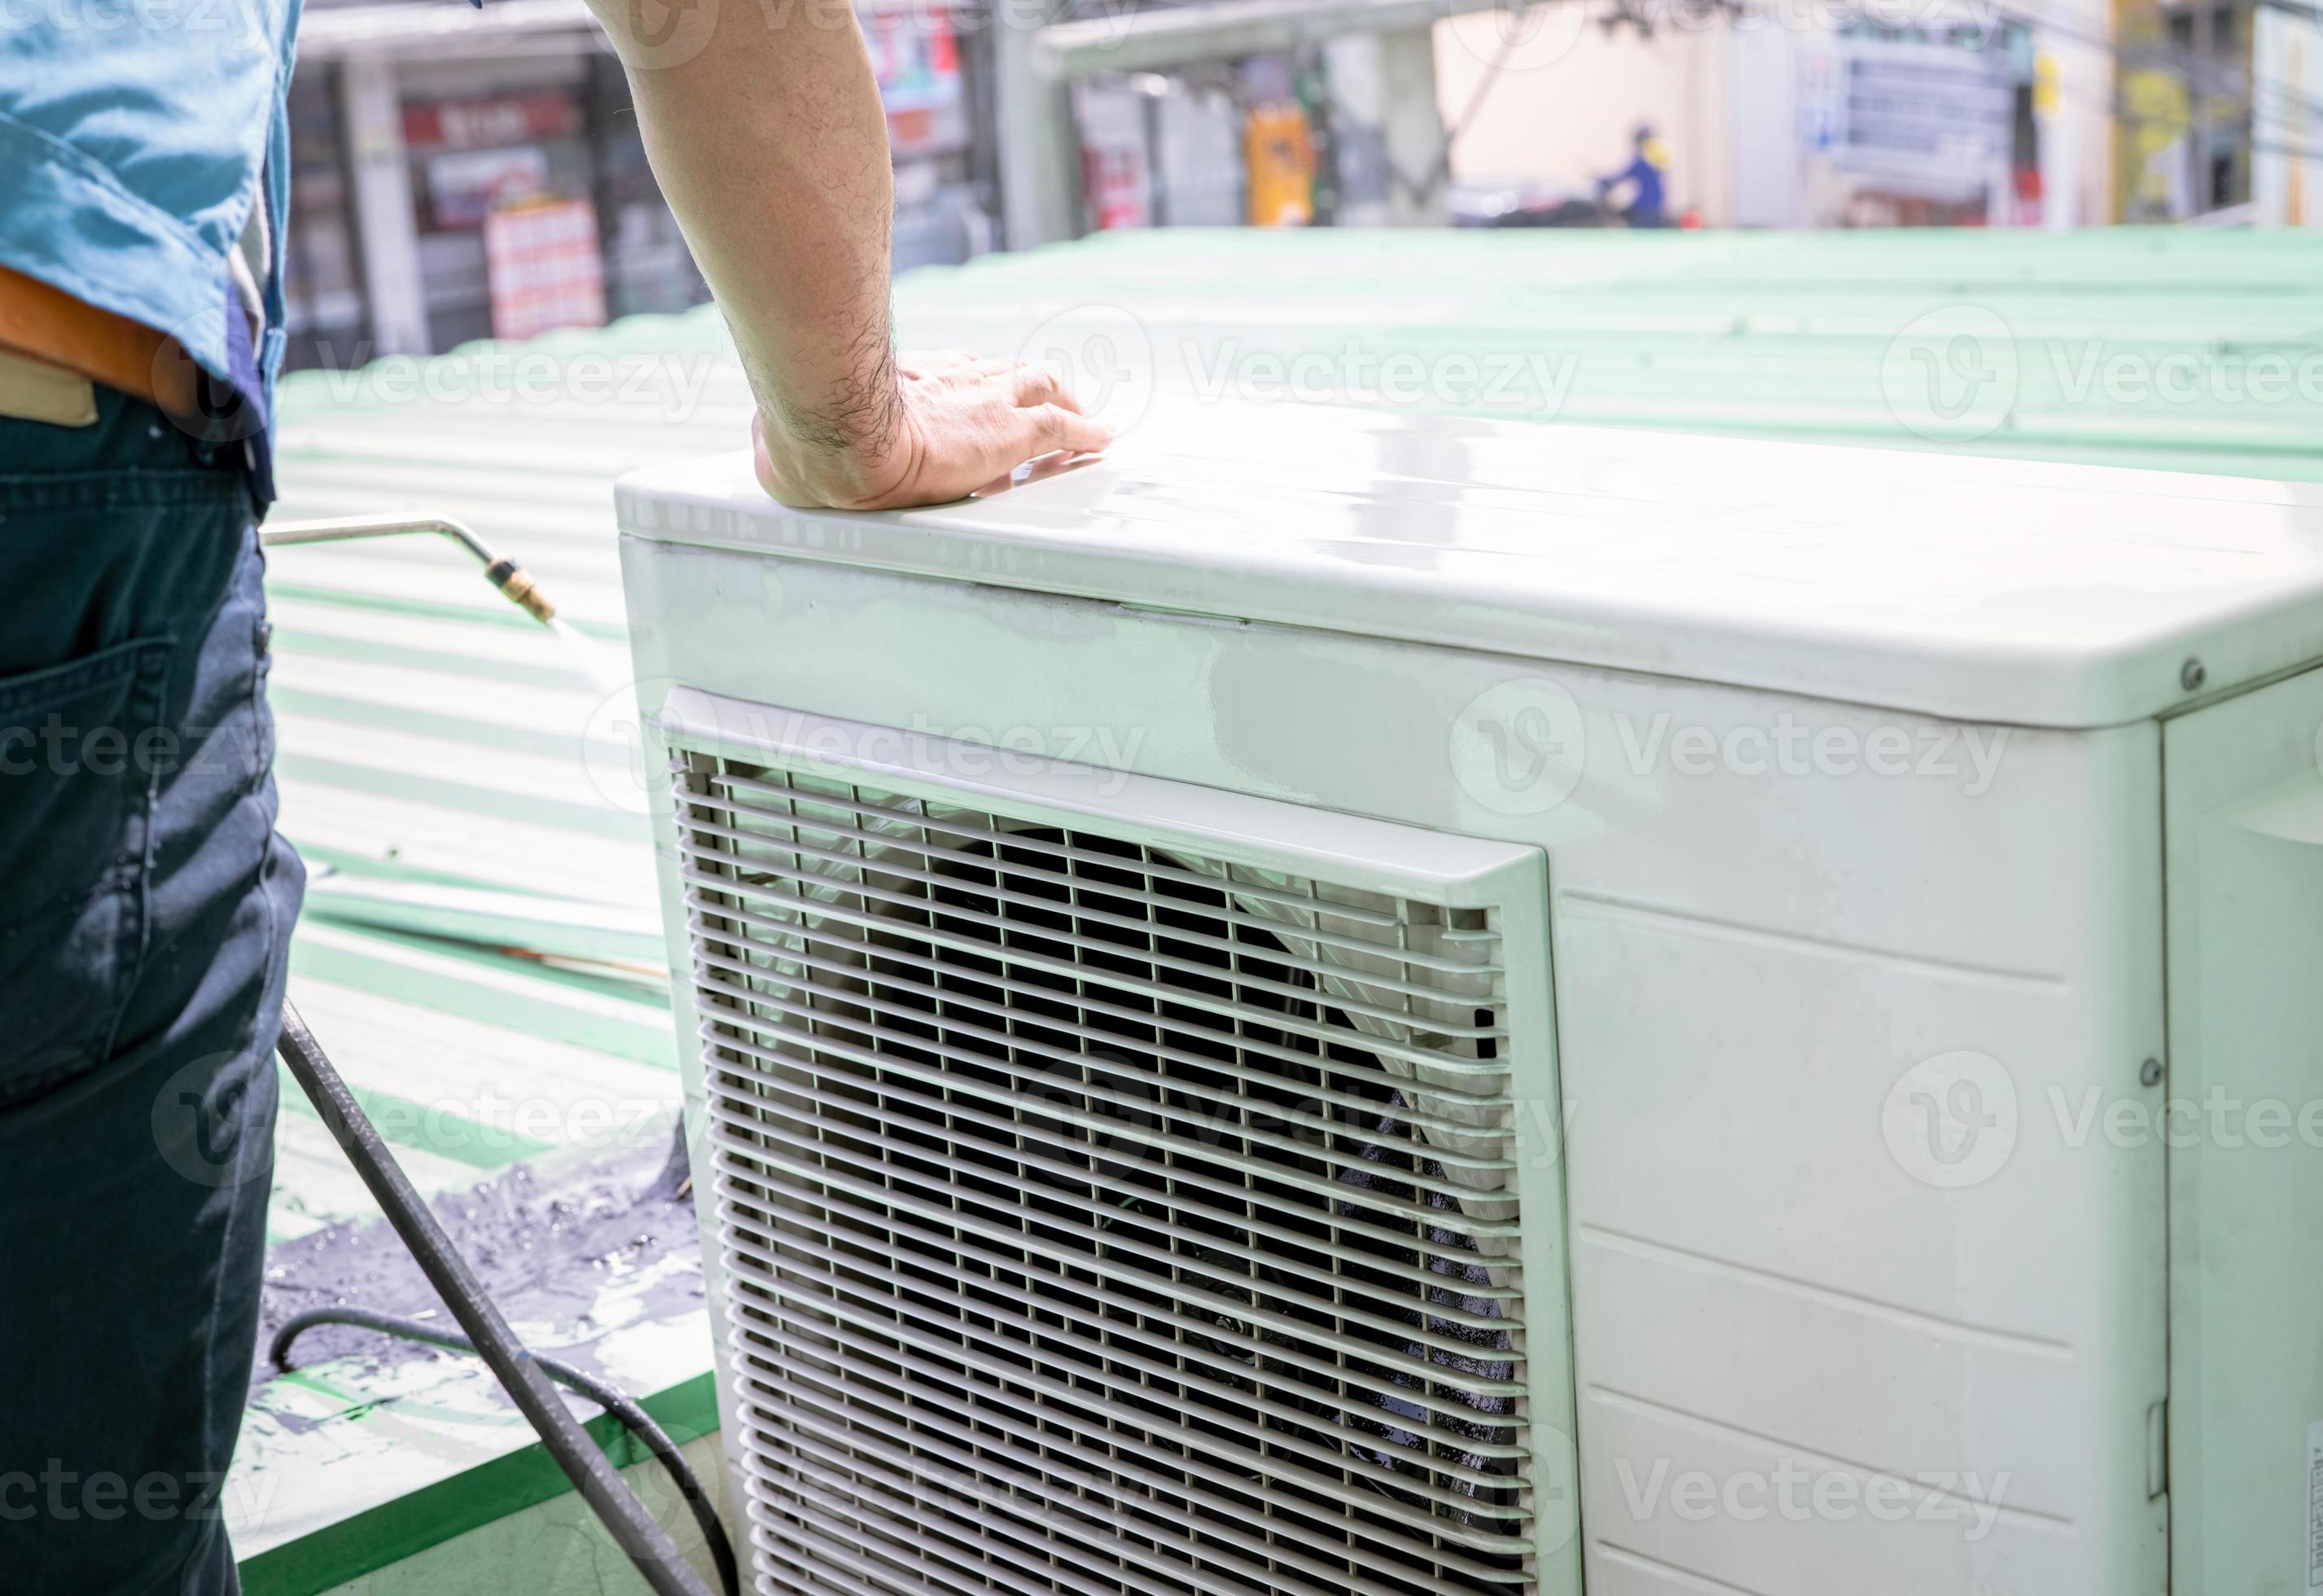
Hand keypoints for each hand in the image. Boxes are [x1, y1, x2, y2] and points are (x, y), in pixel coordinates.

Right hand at [753, 349, 1113, 510]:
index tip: (983, 394)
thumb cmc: (805, 438)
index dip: (977, 383)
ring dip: (1066, 405)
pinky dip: (1085, 434)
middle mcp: (949, 378)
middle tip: (1052, 400)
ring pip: (1043, 387)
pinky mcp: (1008, 432)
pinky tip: (1101, 441)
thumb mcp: (798, 432)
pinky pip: (1063, 429)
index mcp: (905, 378)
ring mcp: (982, 400)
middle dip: (1031, 384)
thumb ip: (793, 437)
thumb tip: (764, 460)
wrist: (834, 439)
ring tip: (1084, 425)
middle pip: (1004, 369)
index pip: (956, 373)